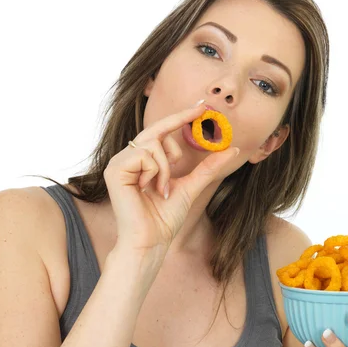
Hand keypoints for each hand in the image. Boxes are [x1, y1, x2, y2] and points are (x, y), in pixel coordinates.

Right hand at [104, 100, 239, 253]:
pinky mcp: (115, 170)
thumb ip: (208, 167)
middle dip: (177, 132)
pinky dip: (155, 172)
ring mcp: (119, 162)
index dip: (180, 117)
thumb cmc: (165, 218)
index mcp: (142, 160)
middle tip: (191, 136)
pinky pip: (144, 154)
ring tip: (161, 189)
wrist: (152, 240)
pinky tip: (148, 190)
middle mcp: (128, 157)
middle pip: (157, 130)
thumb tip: (232, 149)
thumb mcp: (192, 186)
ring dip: (166, 167)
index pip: (161, 131)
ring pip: (152, 143)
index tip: (201, 105)